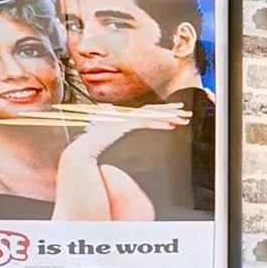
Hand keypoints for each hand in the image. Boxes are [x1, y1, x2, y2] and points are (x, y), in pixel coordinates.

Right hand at [64, 101, 189, 166]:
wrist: (79, 156)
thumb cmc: (95, 153)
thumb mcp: (113, 146)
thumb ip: (122, 141)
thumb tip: (126, 147)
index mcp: (122, 122)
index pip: (146, 113)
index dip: (162, 112)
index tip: (177, 113)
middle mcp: (123, 118)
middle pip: (151, 111)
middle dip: (171, 111)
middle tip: (187, 113)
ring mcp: (122, 121)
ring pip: (150, 115)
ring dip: (169, 116)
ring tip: (184, 118)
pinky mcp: (121, 127)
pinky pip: (143, 123)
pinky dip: (158, 124)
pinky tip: (171, 126)